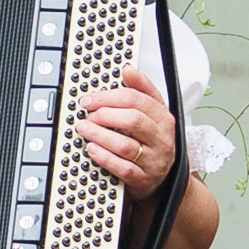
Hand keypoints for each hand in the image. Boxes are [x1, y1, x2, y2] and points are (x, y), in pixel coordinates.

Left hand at [75, 65, 179, 191]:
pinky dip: (104, 157)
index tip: (91, 99)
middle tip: (89, 114)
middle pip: (133, 120)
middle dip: (105, 114)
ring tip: (85, 129)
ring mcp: (153, 160)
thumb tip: (129, 70)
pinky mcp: (142, 179)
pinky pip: (122, 167)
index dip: (109, 97)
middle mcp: (161, 139)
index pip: (137, 100)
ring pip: (125, 145)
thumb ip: (141, 90)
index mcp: (163, 118)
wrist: (162, 178)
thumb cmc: (154, 142)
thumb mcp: (153, 114)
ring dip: (100, 135)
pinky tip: (92, 148)